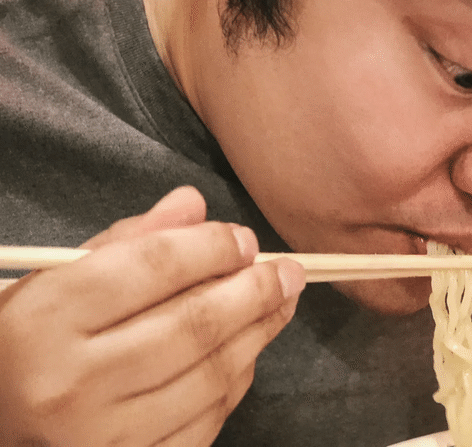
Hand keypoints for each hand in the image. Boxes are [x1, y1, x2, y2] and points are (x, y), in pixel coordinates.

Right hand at [0, 187, 305, 445]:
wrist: (1, 417)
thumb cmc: (28, 341)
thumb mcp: (57, 279)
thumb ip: (126, 241)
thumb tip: (194, 204)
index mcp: (46, 319)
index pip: (153, 267)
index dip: (212, 248)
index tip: (245, 239)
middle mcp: (72, 382)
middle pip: (194, 325)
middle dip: (255, 291)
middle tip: (288, 272)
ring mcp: (103, 435)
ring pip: (211, 375)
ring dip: (258, 334)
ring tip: (281, 304)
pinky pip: (207, 420)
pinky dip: (237, 382)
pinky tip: (249, 351)